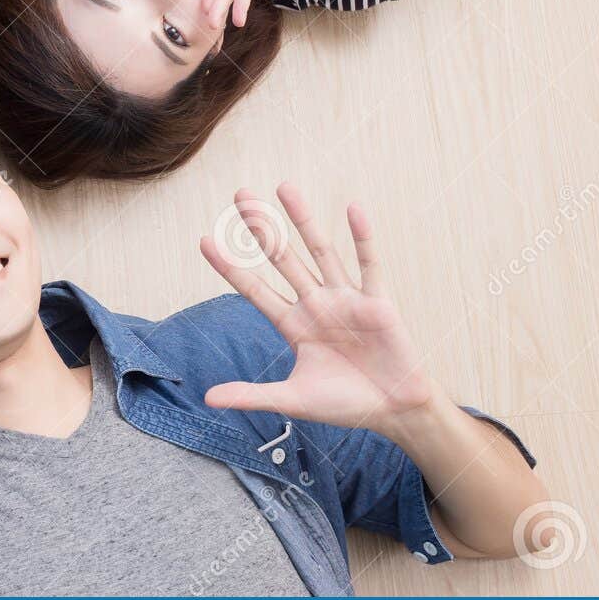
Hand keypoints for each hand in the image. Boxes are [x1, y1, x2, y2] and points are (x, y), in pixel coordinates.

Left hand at [199, 183, 436, 435]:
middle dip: (261, 228)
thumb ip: (251, 395)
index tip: (204, 241)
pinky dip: (362, 237)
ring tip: (283, 187)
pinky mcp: (378, 302)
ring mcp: (346, 299)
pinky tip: (353, 208)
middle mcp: (316, 304)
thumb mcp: (292, 400)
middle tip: (240, 194)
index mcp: (293, 325)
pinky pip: (369, 264)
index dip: (231, 267)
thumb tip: (207, 399)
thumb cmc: (344, 405)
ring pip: (320, 251)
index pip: (254, 289)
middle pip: (282, 258)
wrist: (394, 412)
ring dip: (303, 220)